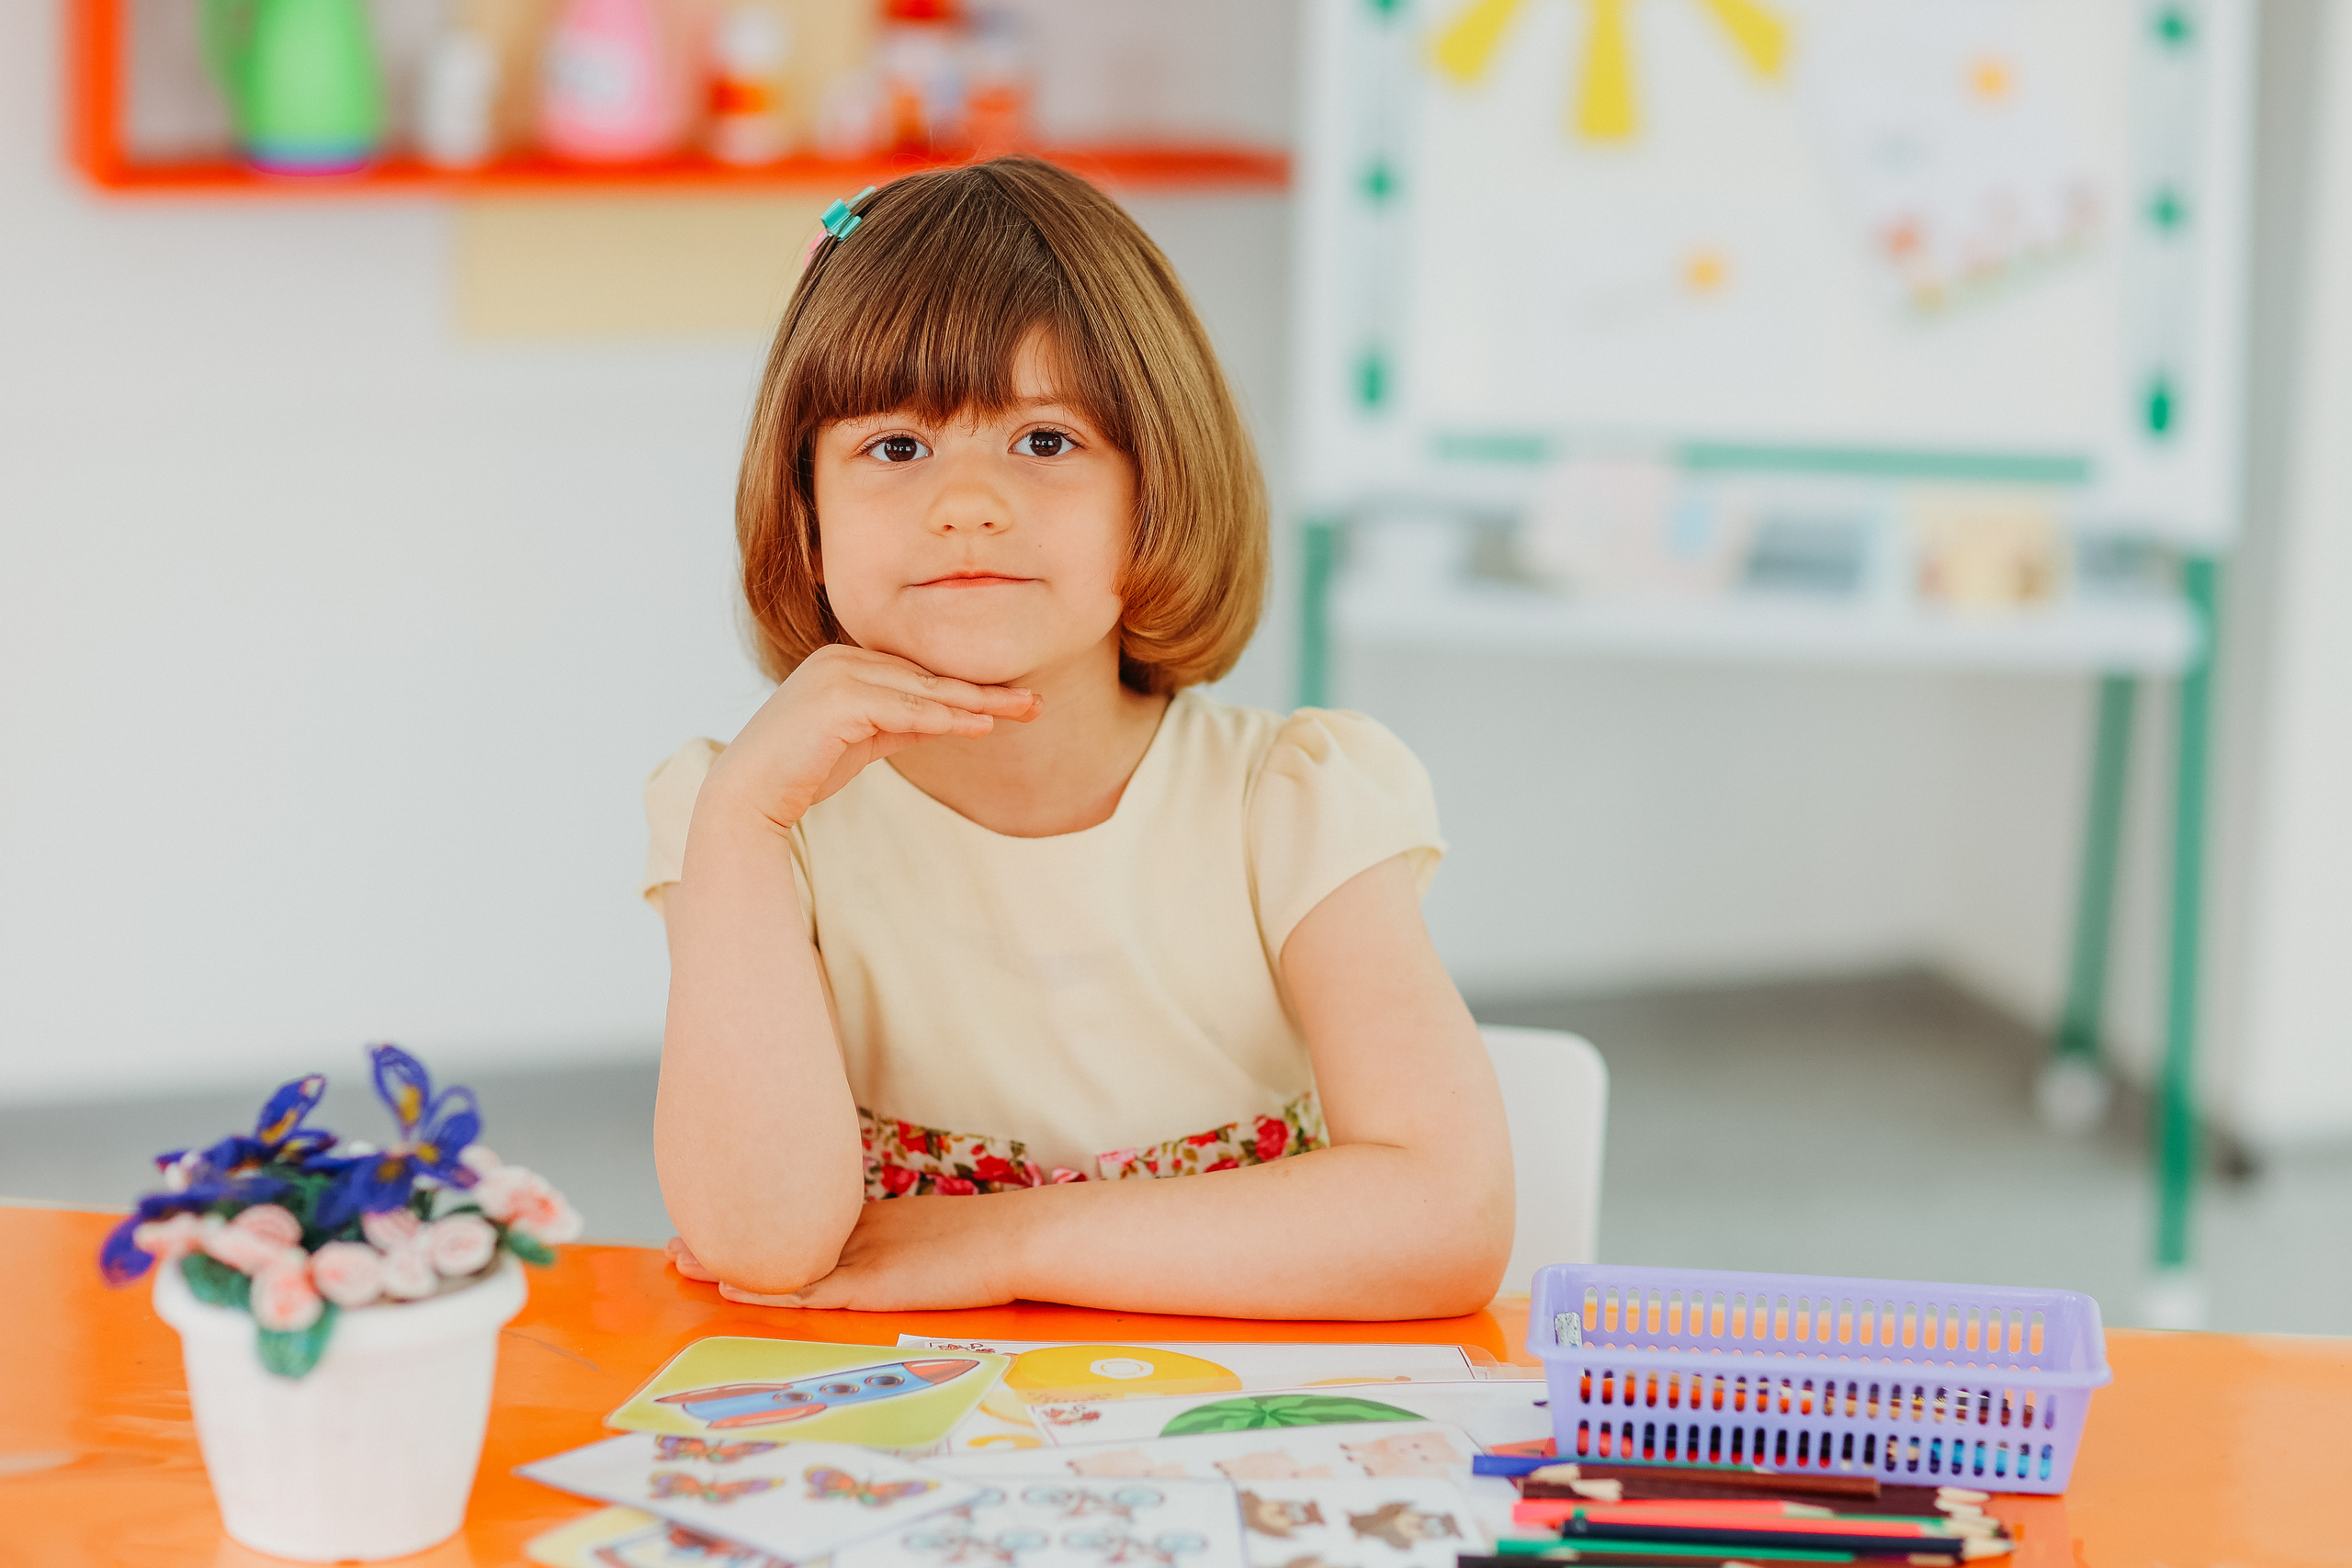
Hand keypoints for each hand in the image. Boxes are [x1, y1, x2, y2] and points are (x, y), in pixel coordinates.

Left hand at [669, 1197, 1023, 1310]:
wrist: (1017, 1239)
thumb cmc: (987, 1243)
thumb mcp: (929, 1236)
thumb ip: (897, 1240)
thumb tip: (883, 1248)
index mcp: (870, 1222)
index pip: (799, 1224)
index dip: (756, 1228)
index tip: (716, 1223)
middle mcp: (855, 1236)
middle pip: (779, 1238)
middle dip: (727, 1241)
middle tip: (678, 1241)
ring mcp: (862, 1258)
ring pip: (783, 1264)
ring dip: (730, 1264)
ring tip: (684, 1259)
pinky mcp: (872, 1284)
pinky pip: (808, 1292)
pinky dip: (767, 1291)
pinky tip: (731, 1287)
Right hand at [703, 645, 1042, 833]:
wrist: (750, 793)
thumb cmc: (803, 769)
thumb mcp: (865, 740)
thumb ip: (901, 722)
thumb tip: (949, 718)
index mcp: (847, 660)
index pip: (921, 674)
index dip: (969, 688)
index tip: (1016, 701)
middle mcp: (842, 657)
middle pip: (928, 676)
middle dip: (985, 690)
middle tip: (1036, 702)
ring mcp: (838, 673)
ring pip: (922, 690)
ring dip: (975, 702)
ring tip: (1022, 710)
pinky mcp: (836, 698)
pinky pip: (902, 708)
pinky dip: (943, 717)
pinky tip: (979, 724)